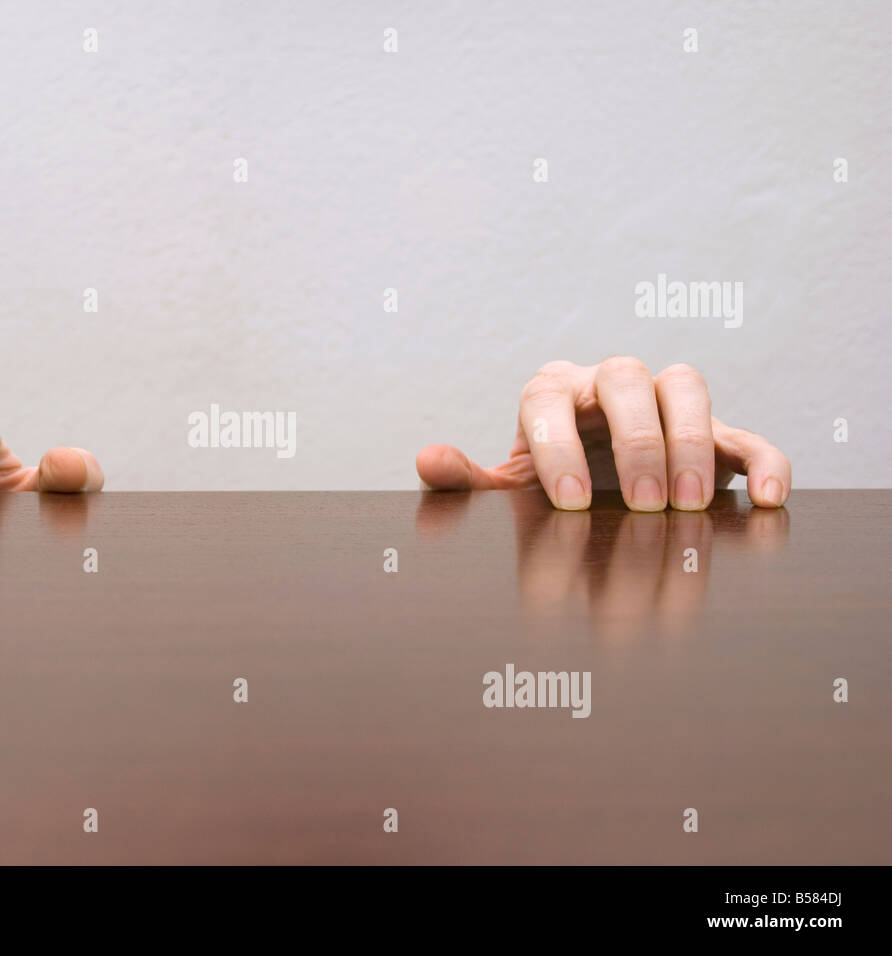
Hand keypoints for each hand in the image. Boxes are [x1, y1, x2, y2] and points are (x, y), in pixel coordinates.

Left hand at [416, 357, 789, 510]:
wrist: (594, 471)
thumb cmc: (547, 473)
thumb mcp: (505, 483)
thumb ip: (468, 479)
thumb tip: (428, 460)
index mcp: (550, 390)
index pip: (546, 399)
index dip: (557, 447)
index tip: (570, 503)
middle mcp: (608, 382)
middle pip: (624, 380)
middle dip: (635, 442)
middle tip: (641, 505)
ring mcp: (664, 400)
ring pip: (686, 386)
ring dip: (691, 440)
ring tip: (690, 503)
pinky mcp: (715, 429)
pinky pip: (745, 430)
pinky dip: (762, 459)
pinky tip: (767, 498)